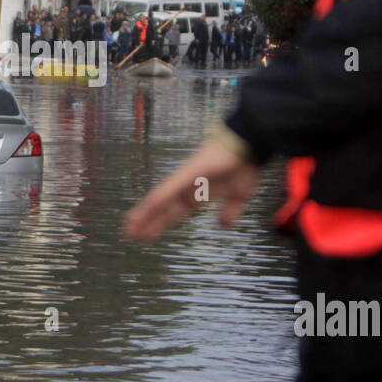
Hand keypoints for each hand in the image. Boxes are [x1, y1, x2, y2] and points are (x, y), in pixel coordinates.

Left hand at [123, 137, 263, 241]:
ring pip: (161, 199)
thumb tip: (223, 225)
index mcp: (197, 195)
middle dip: (146, 222)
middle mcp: (186, 187)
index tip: (146, 236)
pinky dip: (160, 198)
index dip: (159, 224)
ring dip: (146, 213)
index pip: (173, 213)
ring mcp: (185, 179)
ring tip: (131, 227)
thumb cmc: (244, 166)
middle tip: (130, 235)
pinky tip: (147, 207)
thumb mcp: (238, 197)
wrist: (251, 145)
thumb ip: (229, 212)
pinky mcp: (189, 171)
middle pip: (162, 208)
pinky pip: (172, 187)